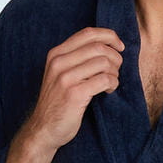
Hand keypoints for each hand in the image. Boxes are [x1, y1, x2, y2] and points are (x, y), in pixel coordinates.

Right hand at [24, 27, 124, 150]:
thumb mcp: (60, 74)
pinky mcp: (74, 94)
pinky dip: (113, 84)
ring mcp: (65, 78)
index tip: (119, 46)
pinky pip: (104, 80)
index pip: (88, 33)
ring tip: (111, 82)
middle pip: (98, 47)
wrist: (43, 129)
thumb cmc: (57, 102)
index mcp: (56, 54)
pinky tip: (108, 90)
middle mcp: (59, 62)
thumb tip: (107, 46)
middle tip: (117, 70)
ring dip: (115, 72)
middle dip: (115, 57)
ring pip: (103, 62)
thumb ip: (76, 59)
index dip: (109, 36)